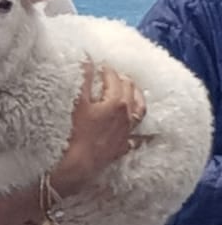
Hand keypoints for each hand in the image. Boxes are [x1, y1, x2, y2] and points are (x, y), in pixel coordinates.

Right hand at [50, 62, 146, 197]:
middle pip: (129, 91)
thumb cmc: (75, 134)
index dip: (105, 69)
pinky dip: (143, 134)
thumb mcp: (77, 102)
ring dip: (138, 98)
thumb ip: (83, 78)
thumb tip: (88, 58)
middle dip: (122, 80)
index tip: (99, 64)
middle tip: (113, 74)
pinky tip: (149, 134)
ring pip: (139, 111)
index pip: (113, 79)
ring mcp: (125, 132)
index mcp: (116, 102)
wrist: (77, 166)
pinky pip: (137, 139)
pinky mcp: (121, 147)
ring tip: (134, 91)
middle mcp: (126, 116)